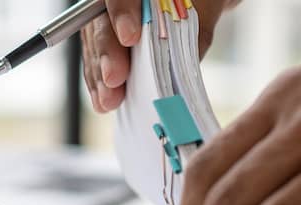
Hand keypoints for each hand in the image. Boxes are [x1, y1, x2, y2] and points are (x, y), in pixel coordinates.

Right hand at [81, 0, 233, 112]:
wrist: (197, 2)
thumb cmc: (200, 1)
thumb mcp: (205, 8)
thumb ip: (193, 32)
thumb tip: (179, 68)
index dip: (122, 13)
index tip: (129, 37)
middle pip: (101, 20)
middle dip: (107, 53)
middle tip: (114, 78)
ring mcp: (106, 14)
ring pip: (95, 41)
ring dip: (100, 73)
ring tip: (109, 98)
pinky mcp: (106, 36)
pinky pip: (96, 56)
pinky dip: (100, 79)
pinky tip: (104, 97)